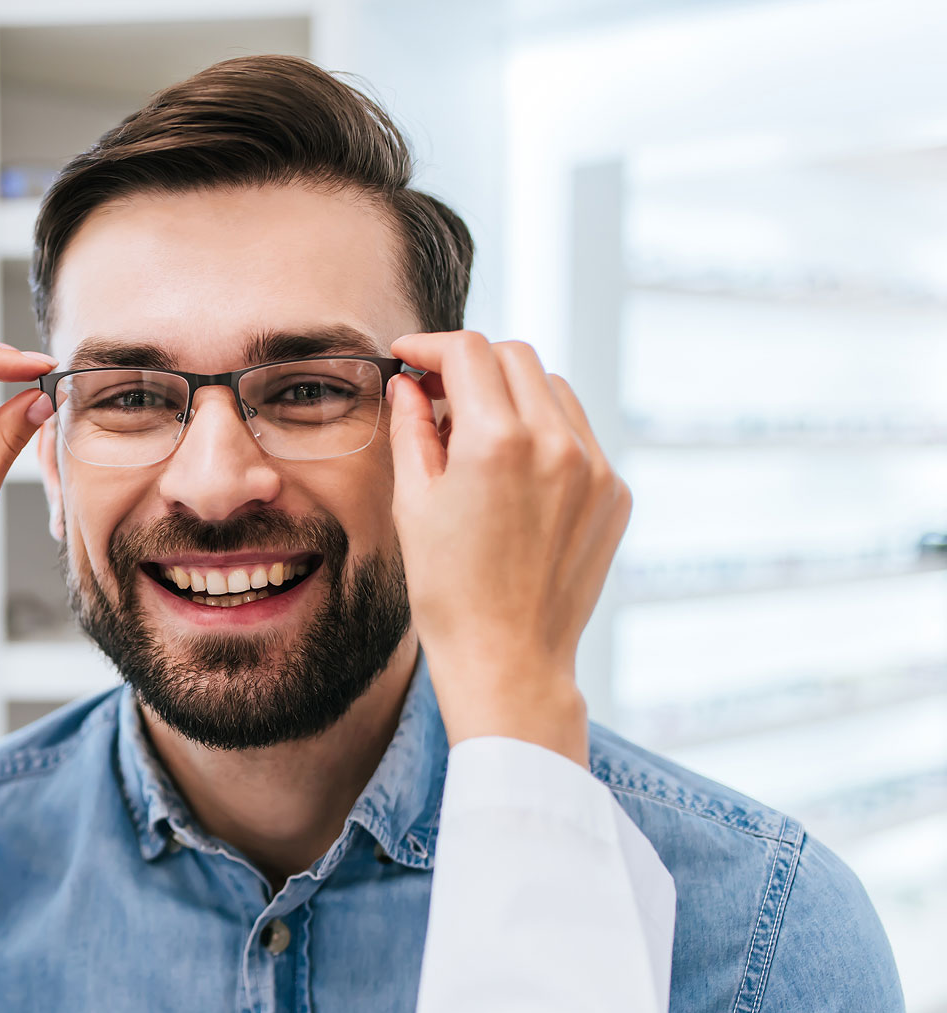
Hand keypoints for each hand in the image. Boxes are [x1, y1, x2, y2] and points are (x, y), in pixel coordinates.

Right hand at [385, 332, 630, 765]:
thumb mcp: (414, 502)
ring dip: (511, 393)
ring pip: (552, 388)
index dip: (430, 346)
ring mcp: (594, 466)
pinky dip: (543, 431)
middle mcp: (556, 443)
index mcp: (498, 441)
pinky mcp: (614, 491)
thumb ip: (412, 429)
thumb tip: (407, 385)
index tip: (408, 358)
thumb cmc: (449, 590)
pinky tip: (512, 473)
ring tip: (476, 434)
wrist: (508, 657)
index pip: (468, 352)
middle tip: (435, 393)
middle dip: (470, 363)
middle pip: (514, 357)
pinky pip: (577, 433)